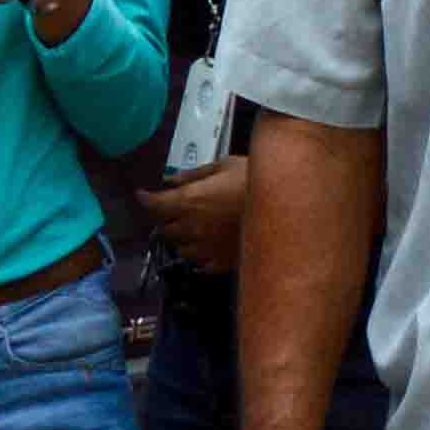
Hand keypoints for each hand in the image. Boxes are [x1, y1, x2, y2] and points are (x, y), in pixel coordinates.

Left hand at [143, 154, 251, 271]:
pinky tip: (208, 245)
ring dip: (181, 238)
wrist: (287, 206)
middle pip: (164, 229)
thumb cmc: (254, 178)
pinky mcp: (221, 262)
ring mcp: (206, 248)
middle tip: (174, 209)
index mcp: (188, 201)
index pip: (154, 205)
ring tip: (193, 228)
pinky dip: (199, 255)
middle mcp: (191, 228)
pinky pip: (200, 263)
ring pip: (180, 249)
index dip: (145, 199)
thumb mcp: (223, 166)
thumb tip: (171, 180)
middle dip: (165, 218)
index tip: (142, 194)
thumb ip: (193, 175)